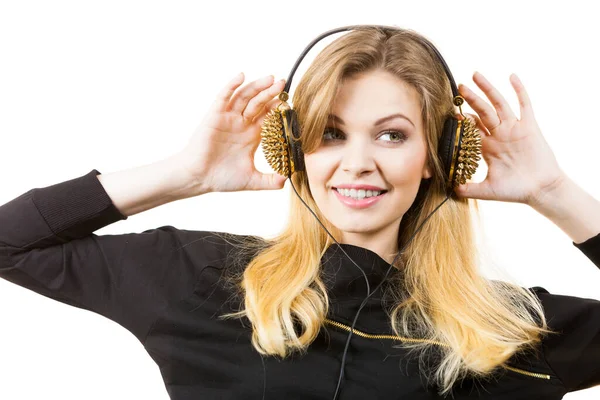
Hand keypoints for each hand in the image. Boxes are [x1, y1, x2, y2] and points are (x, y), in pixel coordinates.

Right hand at [177, 72, 287, 193]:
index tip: (290, 105)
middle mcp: (241, 123)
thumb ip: (270, 181)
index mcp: (252, 135)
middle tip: (283, 83)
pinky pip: (223, 97)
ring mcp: (228, 118)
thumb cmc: (222, 178)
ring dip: (257, 86)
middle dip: (271, 93)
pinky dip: (232, 85)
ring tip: (270, 78)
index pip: (269, 117)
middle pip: (259, 103)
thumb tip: (287, 181)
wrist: (199, 178)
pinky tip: (241, 76)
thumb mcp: (252, 181)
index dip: (279, 109)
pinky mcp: (215, 116)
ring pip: (245, 97)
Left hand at [454, 72, 565, 205]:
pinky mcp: (529, 127)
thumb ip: (468, 189)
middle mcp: (498, 135)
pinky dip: (519, 90)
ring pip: (498, 104)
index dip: (461, 120)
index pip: (471, 129)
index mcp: (487, 147)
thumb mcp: (487, 190)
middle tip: (458, 87)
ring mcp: (513, 129)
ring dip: (487, 89)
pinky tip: (511, 76)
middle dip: (470, 99)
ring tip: (475, 75)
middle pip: (481, 112)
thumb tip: (449, 190)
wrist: (541, 190)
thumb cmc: (515, 191)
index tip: (449, 111)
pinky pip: (524, 105)